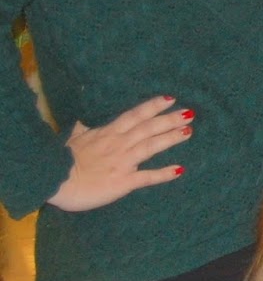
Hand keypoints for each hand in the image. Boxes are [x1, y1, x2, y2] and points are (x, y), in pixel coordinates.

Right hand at [47, 95, 190, 212]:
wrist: (53, 180)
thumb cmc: (60, 160)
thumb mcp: (72, 138)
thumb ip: (83, 129)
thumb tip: (83, 120)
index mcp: (106, 133)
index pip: (134, 116)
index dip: (152, 106)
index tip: (170, 98)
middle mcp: (118, 145)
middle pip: (148, 128)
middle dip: (169, 119)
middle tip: (190, 112)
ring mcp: (123, 163)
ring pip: (150, 147)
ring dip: (170, 138)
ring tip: (188, 131)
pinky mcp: (123, 182)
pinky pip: (146, 177)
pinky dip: (163, 174)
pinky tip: (180, 170)